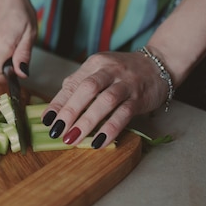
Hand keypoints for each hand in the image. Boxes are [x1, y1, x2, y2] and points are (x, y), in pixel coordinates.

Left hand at [41, 50, 169, 147]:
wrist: (158, 65)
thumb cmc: (121, 73)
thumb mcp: (98, 72)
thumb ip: (77, 87)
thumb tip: (54, 111)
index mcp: (94, 63)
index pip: (72, 83)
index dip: (58, 103)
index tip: (47, 121)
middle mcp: (109, 70)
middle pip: (87, 89)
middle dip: (70, 111)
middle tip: (57, 131)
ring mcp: (126, 83)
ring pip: (105, 101)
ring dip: (87, 121)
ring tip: (73, 138)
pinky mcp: (139, 98)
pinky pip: (124, 114)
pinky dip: (110, 129)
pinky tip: (98, 142)